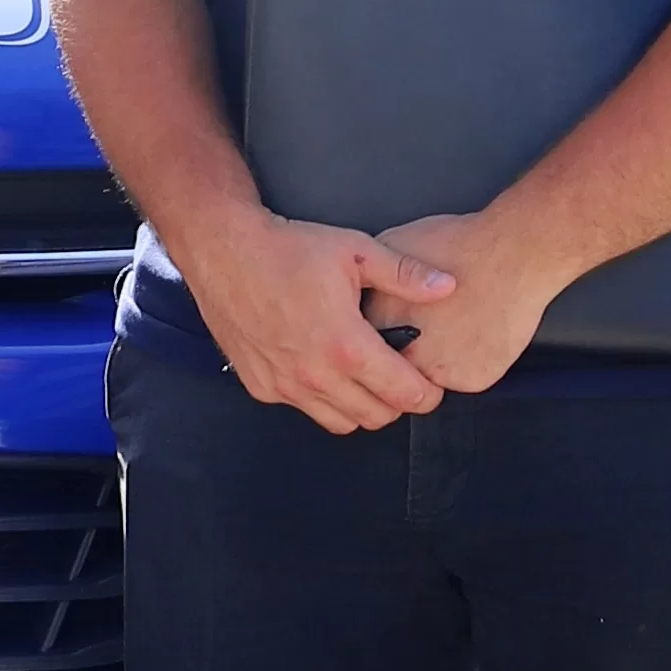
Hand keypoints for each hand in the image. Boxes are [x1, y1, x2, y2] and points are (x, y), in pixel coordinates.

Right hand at [175, 200, 462, 432]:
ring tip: (361, 372)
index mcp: (346, 345)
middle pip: (377, 418)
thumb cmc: (288, 247)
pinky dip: (321, 397)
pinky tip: (321, 365)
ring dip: (360, 405)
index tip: (431, 383)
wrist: (222, 249)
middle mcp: (315, 375)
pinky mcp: (261, 386)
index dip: (427, 394)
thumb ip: (405, 274)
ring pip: (342, 422)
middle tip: (397, 374)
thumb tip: (448, 287)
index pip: (405, 395)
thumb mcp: (354, 251)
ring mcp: (285, 385)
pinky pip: (304, 408)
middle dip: (396, 401)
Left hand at [366, 207, 567, 393]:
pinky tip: (473, 330)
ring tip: (454, 322)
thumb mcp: (393, 245)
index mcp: (381, 321)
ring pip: (429, 373)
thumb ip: (373, 278)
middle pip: (396, 362)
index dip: (378, 329)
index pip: (363, 340)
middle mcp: (406, 352)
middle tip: (428, 321)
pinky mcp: (471, 380)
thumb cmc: (458, 245)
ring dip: (435, 357)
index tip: (392, 320)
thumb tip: (359, 289)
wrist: (511, 255)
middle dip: (405, 347)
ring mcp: (439, 371)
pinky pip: (462, 378)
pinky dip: (466, 361)